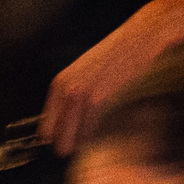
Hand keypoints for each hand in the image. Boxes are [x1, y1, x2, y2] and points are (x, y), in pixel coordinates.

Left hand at [41, 0, 183, 155]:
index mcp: (59, 83)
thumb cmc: (116, 54)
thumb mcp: (85, 71)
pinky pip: (88, 131)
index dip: (56, 138)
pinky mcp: (98, 99)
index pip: (45, 127)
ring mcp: (79, 95)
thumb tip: (65, 122)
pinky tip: (101, 133)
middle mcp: (65, 90)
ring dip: (81, 143)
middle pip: (54, 137)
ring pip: (70, 138)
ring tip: (92, 140)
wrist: (139, 38)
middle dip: (66, 145)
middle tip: (80, 146)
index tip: (68, 141)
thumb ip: (73, 93)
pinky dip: (94, 137)